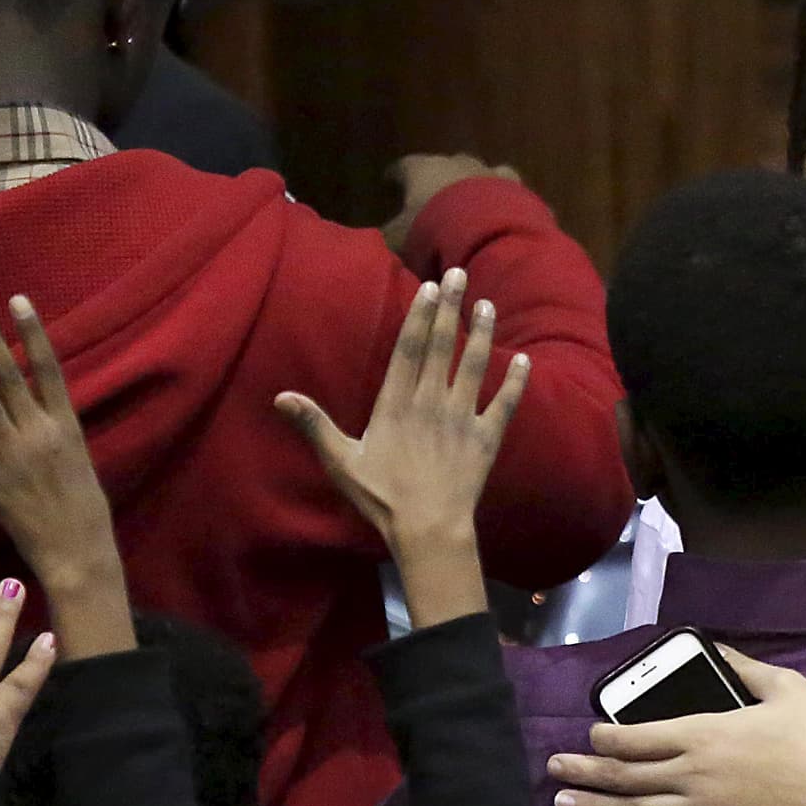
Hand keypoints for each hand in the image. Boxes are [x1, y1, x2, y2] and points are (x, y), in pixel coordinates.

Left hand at [0, 297, 136, 658]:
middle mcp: (40, 433)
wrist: (76, 551)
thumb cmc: (83, 508)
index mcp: (68, 426)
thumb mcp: (79, 458)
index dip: (32, 332)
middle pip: (12, 375)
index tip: (18, 301)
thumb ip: (56, 427)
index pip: (49, 367)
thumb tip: (37, 400)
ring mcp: (14, 454)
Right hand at [276, 270, 529, 620]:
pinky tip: (524, 359)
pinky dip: (516, 382)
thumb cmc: (382, 498)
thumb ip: (314, 425)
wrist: (429, 530)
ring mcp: (463, 419)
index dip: (420, 315)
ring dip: (483, 334)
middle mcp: (431, 403)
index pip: (409, 349)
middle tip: (461, 275)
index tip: (430, 287)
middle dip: (451, 308)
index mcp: (396, 404)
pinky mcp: (487, 439)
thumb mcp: (342, 462)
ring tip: (488, 305)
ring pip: (474, 367)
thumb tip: (281, 397)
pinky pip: (506, 405)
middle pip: (442, 347)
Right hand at [386, 153, 521, 262]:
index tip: (389, 182)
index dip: (396, 176)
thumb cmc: (434, 232)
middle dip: (438, 180)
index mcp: (423, 168)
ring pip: (479, 174)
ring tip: (471, 208)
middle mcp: (457, 163)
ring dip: (473, 188)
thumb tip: (374, 239)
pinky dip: (502, 201)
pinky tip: (502, 215)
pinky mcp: (518, 189)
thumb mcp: (399, 239)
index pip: (404, 166)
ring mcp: (490, 172)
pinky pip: (507, 192)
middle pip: (444, 165)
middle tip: (432, 199)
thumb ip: (386, 236)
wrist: (490, 236)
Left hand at [547, 647, 805, 805]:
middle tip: (552, 768)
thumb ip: (744, 668)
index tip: (588, 735)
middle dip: (584, 769)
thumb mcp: (785, 687)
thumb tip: (717, 649)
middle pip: (624, 774)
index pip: (638, 736)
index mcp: (703, 732)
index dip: (606, 736)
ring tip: (563, 803)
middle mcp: (690, 774)